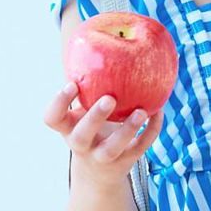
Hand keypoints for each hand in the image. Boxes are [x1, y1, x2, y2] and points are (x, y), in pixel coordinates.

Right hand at [43, 81, 163, 186]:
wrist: (98, 173)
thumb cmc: (90, 129)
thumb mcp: (81, 113)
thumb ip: (87, 87)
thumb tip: (100, 38)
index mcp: (67, 128)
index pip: (51, 118)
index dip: (59, 102)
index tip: (72, 84)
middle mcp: (81, 145)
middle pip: (81, 135)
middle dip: (94, 118)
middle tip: (110, 99)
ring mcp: (102, 158)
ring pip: (112, 148)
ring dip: (127, 130)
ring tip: (141, 111)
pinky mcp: (124, 163)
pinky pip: (139, 149)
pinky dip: (151, 131)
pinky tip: (158, 112)